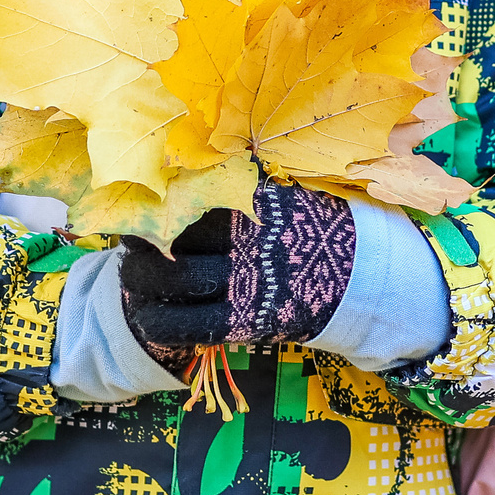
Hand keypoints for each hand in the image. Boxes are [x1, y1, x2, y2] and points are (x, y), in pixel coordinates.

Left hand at [118, 184, 358, 363]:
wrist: (367, 277)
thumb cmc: (322, 229)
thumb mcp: (288, 194)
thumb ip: (245, 187)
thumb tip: (194, 169)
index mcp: (252, 201)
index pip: (187, 196)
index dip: (155, 203)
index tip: (139, 205)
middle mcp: (243, 238)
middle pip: (171, 236)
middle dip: (139, 244)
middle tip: (128, 246)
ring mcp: (244, 281)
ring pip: (173, 281)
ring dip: (140, 282)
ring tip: (131, 279)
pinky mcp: (246, 320)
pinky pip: (189, 325)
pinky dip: (160, 324)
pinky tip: (147, 318)